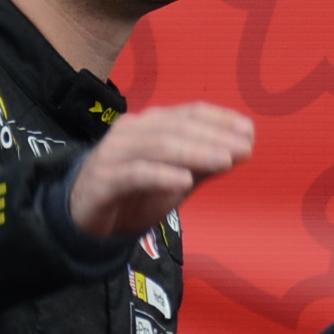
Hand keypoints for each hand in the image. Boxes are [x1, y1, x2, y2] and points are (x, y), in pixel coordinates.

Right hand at [70, 104, 253, 237]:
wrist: (84, 219)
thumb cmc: (134, 194)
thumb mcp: (175, 179)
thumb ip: (204, 164)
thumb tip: (242, 149)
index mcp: (150, 125)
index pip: (188, 114)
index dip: (220, 119)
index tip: (249, 131)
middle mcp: (131, 132)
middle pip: (176, 127)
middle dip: (214, 136)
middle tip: (243, 148)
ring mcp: (114, 154)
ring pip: (158, 146)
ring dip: (195, 152)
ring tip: (224, 160)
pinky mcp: (103, 180)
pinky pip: (135, 174)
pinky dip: (161, 176)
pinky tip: (185, 181)